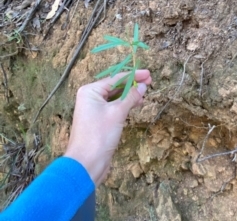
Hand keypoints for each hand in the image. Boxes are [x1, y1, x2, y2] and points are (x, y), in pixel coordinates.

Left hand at [64, 70, 151, 185]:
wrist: (87, 163)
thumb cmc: (100, 135)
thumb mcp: (117, 113)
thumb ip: (131, 97)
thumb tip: (143, 86)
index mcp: (90, 91)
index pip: (115, 78)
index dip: (133, 75)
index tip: (148, 73)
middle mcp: (91, 97)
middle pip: (115, 86)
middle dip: (132, 84)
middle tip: (149, 81)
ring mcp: (94, 108)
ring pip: (115, 97)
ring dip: (130, 94)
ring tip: (145, 92)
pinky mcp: (100, 119)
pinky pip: (114, 106)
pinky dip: (125, 104)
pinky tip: (136, 103)